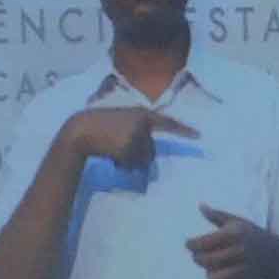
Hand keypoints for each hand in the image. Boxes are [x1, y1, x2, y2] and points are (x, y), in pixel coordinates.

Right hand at [63, 106, 195, 171]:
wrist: (79, 130)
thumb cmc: (97, 125)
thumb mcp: (120, 123)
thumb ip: (136, 133)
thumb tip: (146, 157)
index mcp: (141, 113)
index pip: (167, 122)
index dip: (183, 130)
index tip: (198, 136)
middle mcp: (143, 124)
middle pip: (150, 148)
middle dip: (138, 155)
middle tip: (118, 150)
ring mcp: (136, 136)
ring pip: (142, 158)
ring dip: (129, 161)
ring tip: (112, 152)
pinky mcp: (129, 148)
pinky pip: (132, 163)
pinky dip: (123, 164)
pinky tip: (111, 157)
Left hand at [185, 203, 278, 278]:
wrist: (276, 256)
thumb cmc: (251, 235)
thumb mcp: (237, 222)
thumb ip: (216, 216)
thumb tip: (200, 205)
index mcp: (234, 234)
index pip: (200, 243)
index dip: (190, 244)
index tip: (190, 244)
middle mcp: (240, 251)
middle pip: (202, 261)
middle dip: (199, 258)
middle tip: (202, 255)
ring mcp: (244, 269)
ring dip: (210, 274)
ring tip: (215, 268)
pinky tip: (225, 278)